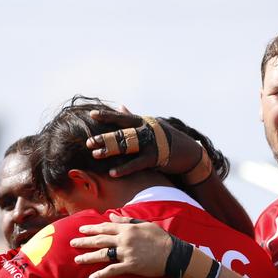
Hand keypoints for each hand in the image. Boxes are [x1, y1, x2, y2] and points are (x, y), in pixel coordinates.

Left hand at [70, 215, 172, 277]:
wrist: (173, 254)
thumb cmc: (160, 238)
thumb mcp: (144, 224)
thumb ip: (126, 221)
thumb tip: (111, 216)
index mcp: (128, 229)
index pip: (105, 227)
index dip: (92, 228)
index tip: (81, 229)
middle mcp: (124, 240)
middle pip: (100, 240)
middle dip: (84, 241)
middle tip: (72, 243)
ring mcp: (126, 253)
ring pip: (102, 254)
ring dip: (88, 257)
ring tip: (77, 260)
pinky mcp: (130, 266)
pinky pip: (112, 270)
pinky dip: (101, 274)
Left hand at [84, 109, 206, 177]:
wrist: (189, 154)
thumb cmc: (166, 139)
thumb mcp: (150, 124)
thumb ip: (133, 117)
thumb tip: (120, 105)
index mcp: (143, 121)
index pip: (122, 117)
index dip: (107, 116)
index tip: (92, 114)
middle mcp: (146, 130)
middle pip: (121, 132)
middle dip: (104, 137)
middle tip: (88, 141)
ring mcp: (151, 143)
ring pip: (127, 147)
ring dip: (110, 151)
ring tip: (95, 154)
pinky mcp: (156, 158)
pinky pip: (136, 164)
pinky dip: (124, 168)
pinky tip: (112, 173)